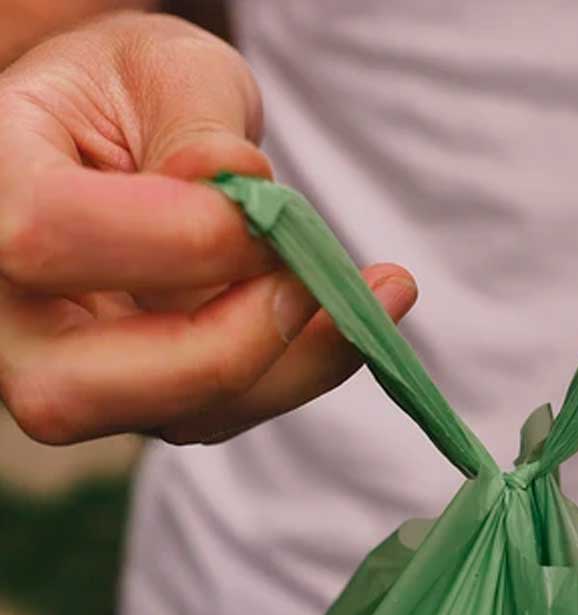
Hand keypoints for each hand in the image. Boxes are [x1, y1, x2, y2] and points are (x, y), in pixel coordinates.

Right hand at [0, 13, 416, 444]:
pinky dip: (300, 371)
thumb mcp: (164, 69)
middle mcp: (7, 307)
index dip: (180, 239)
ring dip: (291, 365)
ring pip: (169, 418)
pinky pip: (222, 413)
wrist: (125, 147)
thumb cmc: (134, 97)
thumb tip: (234, 184)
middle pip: (74, 389)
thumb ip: (195, 119)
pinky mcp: (141, 395)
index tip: (269, 213)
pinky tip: (355, 313)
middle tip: (317, 288)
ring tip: (376, 292)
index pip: (53, 237)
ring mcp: (69, 366)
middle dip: (223, 350)